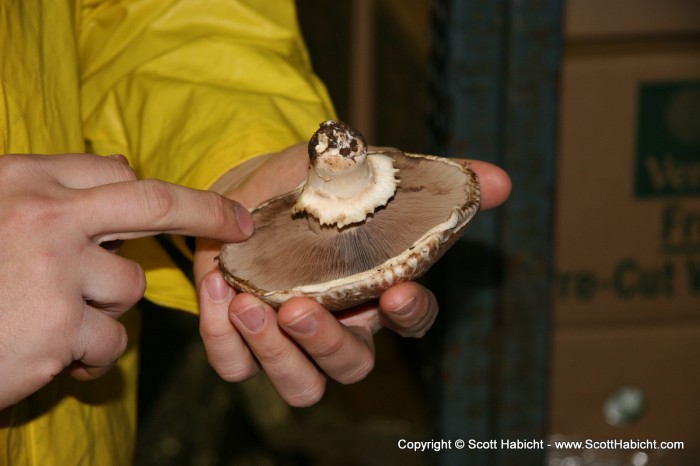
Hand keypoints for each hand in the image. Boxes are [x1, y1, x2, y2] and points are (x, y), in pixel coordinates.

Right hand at [0, 153, 252, 408]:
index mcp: (22, 180)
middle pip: (154, 203)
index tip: (186, 205)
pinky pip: (112, 341)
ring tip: (51, 320)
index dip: (151, 193)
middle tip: (238, 222)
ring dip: (105, 309)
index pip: (114, 173)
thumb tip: (115, 185)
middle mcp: (46, 216)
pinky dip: (91, 354)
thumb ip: (45, 203)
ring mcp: (57, 272)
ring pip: (128, 286)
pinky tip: (50, 354)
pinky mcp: (63, 330)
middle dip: (206, 210)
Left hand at [195, 144, 510, 405]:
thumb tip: (501, 180)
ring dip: (276, 355)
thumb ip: (429, 179)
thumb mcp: (364, 171)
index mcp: (375, 290)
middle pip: (352, 365)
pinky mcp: (243, 344)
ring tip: (247, 302)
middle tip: (296, 306)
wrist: (245, 189)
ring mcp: (290, 341)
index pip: (410, 320)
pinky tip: (217, 290)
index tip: (395, 291)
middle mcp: (339, 325)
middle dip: (327, 342)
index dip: (408, 315)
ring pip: (301, 385)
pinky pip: (236, 366)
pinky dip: (226, 340)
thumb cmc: (312, 186)